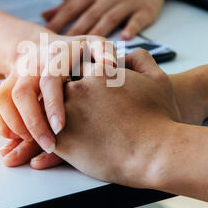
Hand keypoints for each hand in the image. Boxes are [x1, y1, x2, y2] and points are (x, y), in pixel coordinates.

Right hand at [0, 33, 115, 166]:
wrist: (47, 46)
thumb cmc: (79, 53)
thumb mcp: (94, 46)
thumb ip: (103, 53)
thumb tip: (109, 66)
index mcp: (55, 55)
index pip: (49, 79)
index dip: (52, 104)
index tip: (60, 128)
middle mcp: (31, 63)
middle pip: (22, 92)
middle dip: (33, 122)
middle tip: (49, 145)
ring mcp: (15, 74)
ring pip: (4, 99)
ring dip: (16, 125)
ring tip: (33, 144)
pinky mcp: (6, 85)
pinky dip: (2, 124)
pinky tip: (17, 139)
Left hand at [43, 0, 175, 39]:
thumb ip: (68, 4)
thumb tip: (43, 17)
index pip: (72, 8)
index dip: (58, 22)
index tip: (44, 37)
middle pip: (89, 16)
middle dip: (74, 33)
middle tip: (62, 51)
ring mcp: (127, 2)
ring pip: (110, 18)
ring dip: (98, 33)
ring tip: (86, 50)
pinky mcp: (145, 9)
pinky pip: (138, 19)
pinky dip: (132, 27)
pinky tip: (125, 38)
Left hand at [51, 50, 182, 187]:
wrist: (155, 153)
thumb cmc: (159, 118)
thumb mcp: (158, 79)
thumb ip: (141, 59)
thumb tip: (127, 53)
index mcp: (98, 72)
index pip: (82, 70)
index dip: (88, 82)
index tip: (96, 96)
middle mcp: (78, 89)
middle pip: (64, 87)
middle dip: (71, 97)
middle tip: (86, 113)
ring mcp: (66, 113)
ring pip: (52, 111)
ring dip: (59, 117)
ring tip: (77, 130)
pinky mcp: (62, 140)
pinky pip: (48, 136)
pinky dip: (52, 139)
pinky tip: (67, 144)